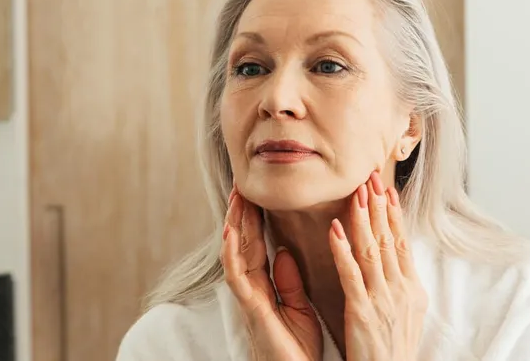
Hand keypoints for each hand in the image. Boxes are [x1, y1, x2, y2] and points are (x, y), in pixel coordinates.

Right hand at [222, 187, 322, 360]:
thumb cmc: (297, 350)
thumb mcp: (299, 308)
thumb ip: (290, 280)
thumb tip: (285, 251)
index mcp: (266, 288)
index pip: (258, 246)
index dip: (256, 220)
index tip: (256, 194)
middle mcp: (252, 290)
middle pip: (244, 244)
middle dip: (242, 215)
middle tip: (242, 184)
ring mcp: (248, 299)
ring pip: (236, 254)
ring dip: (235, 225)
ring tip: (236, 197)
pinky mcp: (251, 310)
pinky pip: (237, 277)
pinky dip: (232, 253)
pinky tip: (230, 233)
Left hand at [328, 171, 428, 360]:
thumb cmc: (394, 347)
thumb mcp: (409, 311)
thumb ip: (402, 282)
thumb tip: (398, 254)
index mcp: (412, 288)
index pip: (402, 241)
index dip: (393, 213)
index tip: (386, 189)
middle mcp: (401, 289)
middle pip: (388, 238)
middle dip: (379, 205)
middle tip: (370, 177)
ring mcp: (383, 299)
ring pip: (371, 250)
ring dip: (363, 219)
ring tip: (356, 193)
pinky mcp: (362, 311)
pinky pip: (351, 274)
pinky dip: (343, 249)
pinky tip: (335, 229)